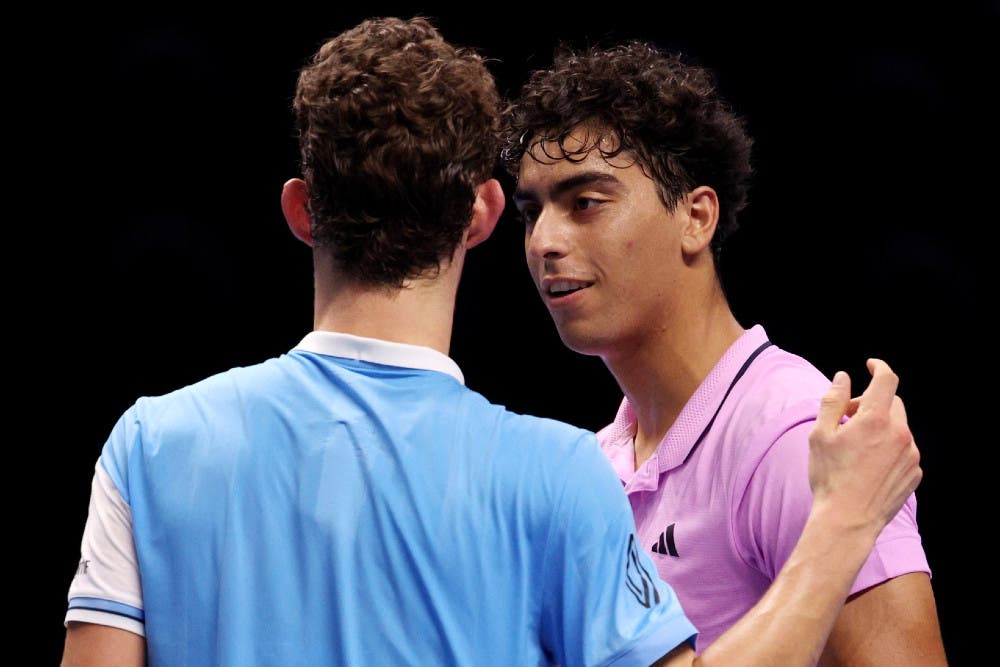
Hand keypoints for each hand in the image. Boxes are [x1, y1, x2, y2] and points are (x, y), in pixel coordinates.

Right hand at [808, 358, 921, 531]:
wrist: (848, 520)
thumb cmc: (829, 477)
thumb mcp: (820, 434)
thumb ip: (833, 401)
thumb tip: (843, 378)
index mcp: (875, 419)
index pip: (886, 379)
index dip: (879, 367)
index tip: (870, 366)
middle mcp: (899, 433)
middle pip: (892, 403)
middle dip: (871, 403)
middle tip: (848, 419)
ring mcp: (911, 454)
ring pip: (898, 427)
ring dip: (881, 427)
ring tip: (857, 447)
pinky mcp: (914, 473)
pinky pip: (904, 449)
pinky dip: (889, 448)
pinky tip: (869, 465)